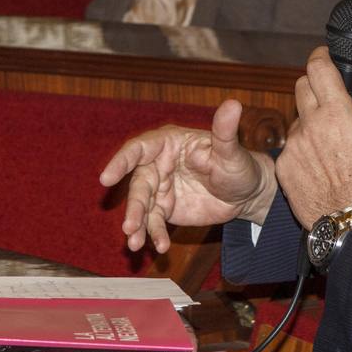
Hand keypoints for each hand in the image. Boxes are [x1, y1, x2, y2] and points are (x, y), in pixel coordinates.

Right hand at [99, 98, 277, 252]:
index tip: (106, 179)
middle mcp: (159, 164)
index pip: (139, 149)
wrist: (245, 194)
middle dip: (133, 207)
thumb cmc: (239, 165)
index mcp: (169, 143)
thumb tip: (233, 104)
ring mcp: (160, 187)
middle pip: (139, 185)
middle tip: (129, 227)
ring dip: (137, 224)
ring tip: (135, 244)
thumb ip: (226, 132)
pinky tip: (161, 247)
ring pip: (142, 206)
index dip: (121, 162)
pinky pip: (154, 222)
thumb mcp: (232, 151)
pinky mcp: (165, 208)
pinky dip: (155, 234)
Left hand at [276, 48, 351, 228]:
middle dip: (313, 85)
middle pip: (300, 86)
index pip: (318, 68)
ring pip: (296, 119)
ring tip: (331, 143)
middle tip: (330, 98)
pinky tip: (320, 164)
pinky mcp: (283, 166)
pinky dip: (303, 147)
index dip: (320, 56)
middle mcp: (309, 124)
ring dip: (309, 120)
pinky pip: (290, 146)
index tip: (324, 56)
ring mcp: (293, 146)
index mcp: (336, 112)